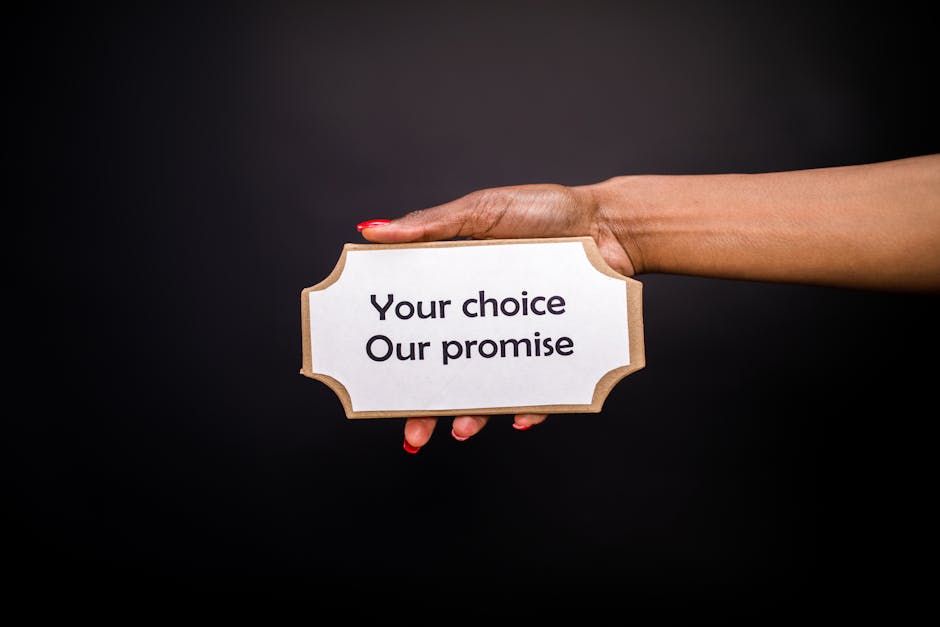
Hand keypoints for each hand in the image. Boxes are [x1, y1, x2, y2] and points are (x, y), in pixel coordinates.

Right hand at [357, 183, 637, 452]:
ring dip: (475, 415)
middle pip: (451, 371)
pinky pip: (542, 389)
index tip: (377, 381)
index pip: (423, 328)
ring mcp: (520, 339)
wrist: (611, 224)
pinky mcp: (555, 352)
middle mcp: (486, 321)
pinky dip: (531, 405)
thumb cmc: (547, 210)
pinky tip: (520, 417)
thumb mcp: (480, 210)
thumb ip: (430, 225)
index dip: (401, 355)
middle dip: (429, 408)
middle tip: (415, 432)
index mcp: (459, 289)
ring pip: (491, 387)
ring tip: (464, 429)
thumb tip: (372, 232)